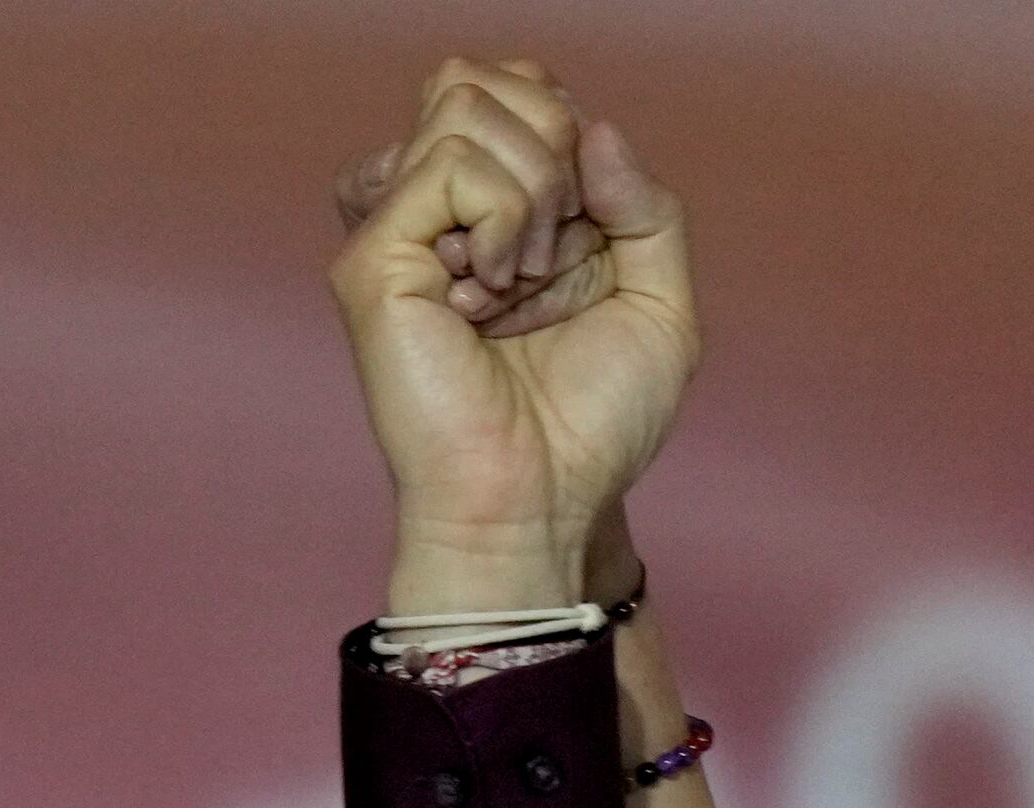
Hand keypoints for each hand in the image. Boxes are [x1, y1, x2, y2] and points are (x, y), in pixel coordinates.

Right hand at [326, 57, 700, 616]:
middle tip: (551, 252)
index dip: (569, 136)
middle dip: (549, 145)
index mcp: (490, 213)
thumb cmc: (588, 427)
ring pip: (462, 102)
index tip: (586, 236)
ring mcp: (396, 232)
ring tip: (518, 281)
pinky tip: (489, 292)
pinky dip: (501, 216)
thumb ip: (647, 204)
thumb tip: (595, 128)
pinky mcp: (373, 260)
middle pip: (476, 77)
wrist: (542, 504)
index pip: (517, 91)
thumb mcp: (660, 298)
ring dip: (528, 189)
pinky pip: (450, 164)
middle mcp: (434, 214)